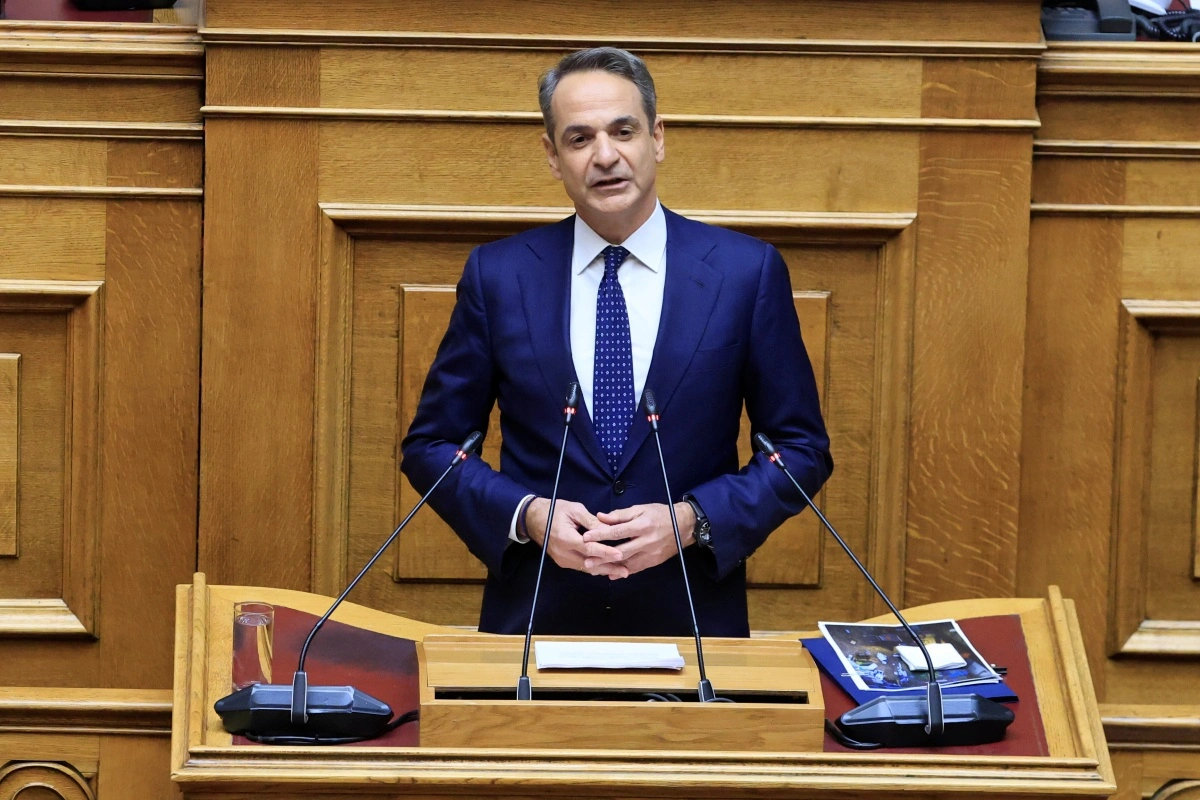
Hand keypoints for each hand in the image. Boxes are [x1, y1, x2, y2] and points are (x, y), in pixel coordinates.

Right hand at [525, 498, 627, 578]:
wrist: (534, 519)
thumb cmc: (554, 511)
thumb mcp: (574, 510)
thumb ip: (592, 522)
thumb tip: (610, 530)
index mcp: (565, 538)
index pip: (589, 548)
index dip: (606, 552)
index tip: (621, 555)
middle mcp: (563, 553)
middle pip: (590, 564)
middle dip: (609, 568)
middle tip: (626, 571)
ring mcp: (562, 560)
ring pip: (586, 568)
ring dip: (603, 570)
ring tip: (621, 571)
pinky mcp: (562, 562)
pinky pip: (581, 567)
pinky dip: (595, 567)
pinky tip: (607, 567)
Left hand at [581, 502, 695, 577]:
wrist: (683, 526)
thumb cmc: (660, 514)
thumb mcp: (641, 509)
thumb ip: (620, 515)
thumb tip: (601, 517)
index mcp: (642, 525)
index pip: (618, 532)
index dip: (601, 535)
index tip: (586, 537)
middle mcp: (646, 541)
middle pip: (621, 551)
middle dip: (602, 557)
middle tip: (586, 562)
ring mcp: (650, 554)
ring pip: (627, 564)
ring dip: (610, 568)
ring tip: (594, 570)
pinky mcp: (653, 562)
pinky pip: (635, 569)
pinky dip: (622, 572)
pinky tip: (610, 574)